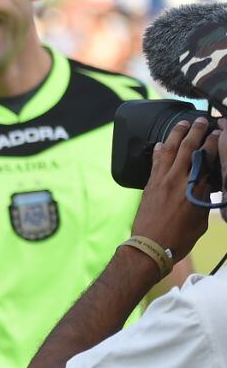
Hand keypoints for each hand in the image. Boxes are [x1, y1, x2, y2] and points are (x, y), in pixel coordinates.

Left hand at [131, 117, 218, 262]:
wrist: (149, 246)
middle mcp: (179, 180)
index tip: (219, 133)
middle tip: (202, 120)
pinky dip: (160, 150)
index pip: (208, 159)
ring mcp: (162, 180)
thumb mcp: (202, 220)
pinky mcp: (150, 184)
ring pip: (170, 150)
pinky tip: (163, 143)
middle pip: (189, 148)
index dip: (214, 143)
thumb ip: (204, 200)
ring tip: (184, 124)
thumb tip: (206, 189)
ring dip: (178, 135)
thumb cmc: (179, 238)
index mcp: (196, 189)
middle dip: (197, 131)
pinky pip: (156, 161)